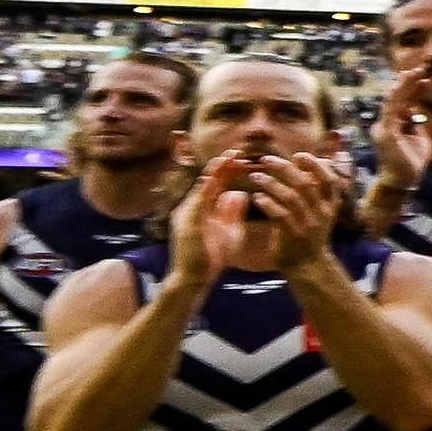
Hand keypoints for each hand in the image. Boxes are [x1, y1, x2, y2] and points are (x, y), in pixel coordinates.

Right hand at [164, 160, 238, 286]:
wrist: (194, 279)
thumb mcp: (230, 231)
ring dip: (215, 171)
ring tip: (228, 157)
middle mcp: (191, 206)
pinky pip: (195, 203)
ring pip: (201, 186)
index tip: (245, 158)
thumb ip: (233, 212)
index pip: (216, 182)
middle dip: (223, 164)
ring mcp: (186, 214)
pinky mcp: (186, 225)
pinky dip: (205, 189)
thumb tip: (240, 193)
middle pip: (208, 178)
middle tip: (238, 151)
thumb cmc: (212, 257)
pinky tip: (214, 178)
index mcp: (202, 207)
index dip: (229, 169)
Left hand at [241, 151, 350, 275]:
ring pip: (290, 198)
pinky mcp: (292, 235)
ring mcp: (308, 225)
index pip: (330, 180)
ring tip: (255, 176)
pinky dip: (267, 203)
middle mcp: (322, 213)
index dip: (315, 165)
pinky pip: (279, 215)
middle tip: (266, 159)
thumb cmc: (311, 234)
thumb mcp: (322, 211)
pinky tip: (256, 197)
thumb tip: (322, 161)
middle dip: (285, 168)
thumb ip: (320, 189)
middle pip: (305, 184)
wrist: (309, 266)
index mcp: (331, 205)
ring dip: (270, 183)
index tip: (298, 156)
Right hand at [373, 80, 431, 184]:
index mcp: (393, 124)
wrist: (403, 182)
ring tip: (416, 72)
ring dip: (405, 85)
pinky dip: (397, 97)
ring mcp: (383, 126)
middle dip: (408, 82)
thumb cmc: (411, 163)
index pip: (403, 101)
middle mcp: (385, 122)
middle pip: (396, 97)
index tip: (426, 79)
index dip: (414, 89)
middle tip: (421, 68)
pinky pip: (390, 110)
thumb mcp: (419, 139)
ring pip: (393, 100)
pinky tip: (404, 86)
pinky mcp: (385, 132)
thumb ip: (416, 125)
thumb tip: (416, 112)